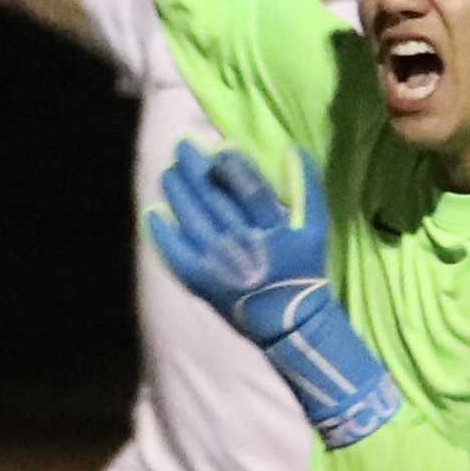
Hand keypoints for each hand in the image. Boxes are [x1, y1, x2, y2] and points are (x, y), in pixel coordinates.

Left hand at [145, 140, 332, 335]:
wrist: (290, 323)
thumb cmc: (303, 268)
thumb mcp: (316, 227)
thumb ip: (307, 186)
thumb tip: (291, 149)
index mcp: (272, 227)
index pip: (248, 187)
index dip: (231, 165)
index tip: (219, 147)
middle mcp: (242, 242)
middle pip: (213, 198)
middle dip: (195, 169)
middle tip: (183, 147)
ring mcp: (218, 263)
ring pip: (191, 218)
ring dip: (177, 192)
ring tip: (170, 172)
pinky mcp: (201, 281)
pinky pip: (175, 253)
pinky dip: (162, 233)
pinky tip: (153, 213)